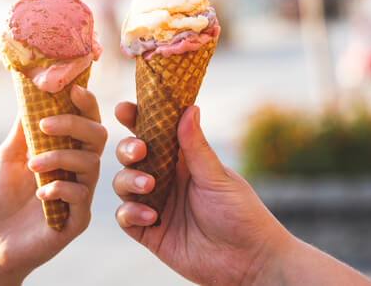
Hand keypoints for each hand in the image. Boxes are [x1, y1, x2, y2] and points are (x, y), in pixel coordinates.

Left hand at [0, 85, 106, 285]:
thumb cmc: (2, 196)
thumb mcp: (9, 155)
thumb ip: (23, 129)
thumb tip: (31, 92)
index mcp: (68, 150)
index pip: (87, 120)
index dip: (86, 103)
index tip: (73, 89)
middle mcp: (80, 169)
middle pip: (98, 136)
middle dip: (73, 124)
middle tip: (44, 125)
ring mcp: (82, 193)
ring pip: (90, 163)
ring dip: (58, 157)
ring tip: (31, 165)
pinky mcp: (79, 219)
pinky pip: (81, 195)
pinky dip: (60, 187)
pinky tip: (40, 193)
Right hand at [113, 103, 289, 284]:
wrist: (248, 261)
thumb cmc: (240, 213)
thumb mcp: (217, 177)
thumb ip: (196, 146)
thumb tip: (189, 108)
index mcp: (182, 160)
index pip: (154, 133)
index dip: (136, 119)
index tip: (124, 109)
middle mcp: (164, 179)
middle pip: (131, 156)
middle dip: (127, 149)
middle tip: (139, 151)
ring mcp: (155, 204)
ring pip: (122, 183)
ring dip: (129, 180)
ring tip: (149, 186)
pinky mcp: (149, 232)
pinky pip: (125, 217)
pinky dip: (132, 213)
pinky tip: (152, 217)